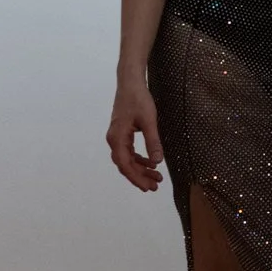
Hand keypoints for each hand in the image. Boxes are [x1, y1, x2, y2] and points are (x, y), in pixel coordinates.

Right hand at [108, 74, 163, 190]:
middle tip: (156, 186)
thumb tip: (157, 162)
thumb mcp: (149, 121)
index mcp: (117, 138)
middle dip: (140, 176)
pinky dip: (139, 159)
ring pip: (128, 159)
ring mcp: (117, 137)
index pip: (125, 164)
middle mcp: (114, 140)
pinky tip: (150, 163)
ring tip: (156, 177)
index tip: (148, 187)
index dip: (136, 178)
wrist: (130, 83)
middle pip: (125, 165)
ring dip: (141, 169)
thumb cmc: (139, 99)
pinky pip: (129, 152)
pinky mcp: (122, 133)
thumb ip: (153, 142)